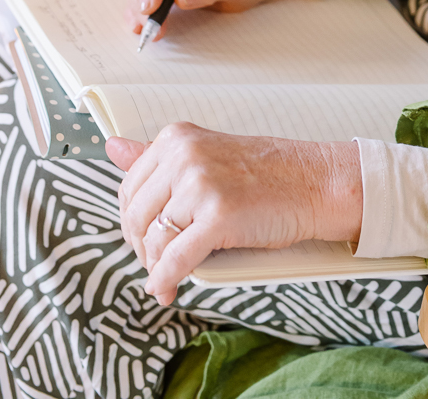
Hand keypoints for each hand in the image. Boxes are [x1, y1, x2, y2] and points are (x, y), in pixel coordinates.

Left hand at [107, 125, 362, 303]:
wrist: (314, 182)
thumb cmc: (265, 173)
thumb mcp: (206, 154)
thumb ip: (158, 155)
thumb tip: (113, 147)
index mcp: (177, 138)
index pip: (129, 188)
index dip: (133, 222)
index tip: (146, 238)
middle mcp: (184, 155)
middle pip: (135, 216)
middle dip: (141, 247)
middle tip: (156, 262)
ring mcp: (200, 184)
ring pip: (152, 240)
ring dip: (154, 267)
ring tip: (166, 276)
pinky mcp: (218, 216)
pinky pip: (174, 260)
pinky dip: (165, 280)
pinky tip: (167, 289)